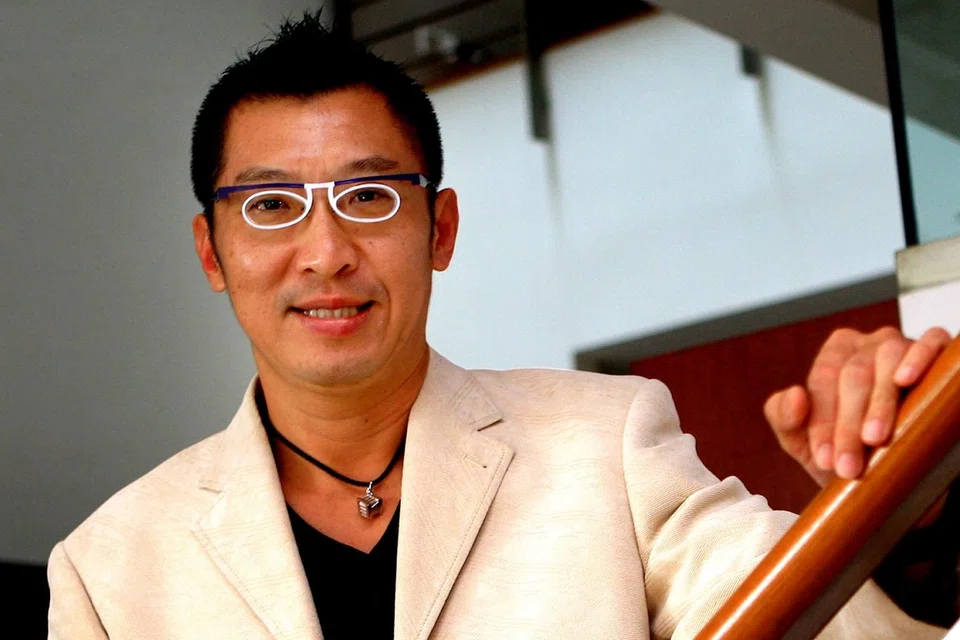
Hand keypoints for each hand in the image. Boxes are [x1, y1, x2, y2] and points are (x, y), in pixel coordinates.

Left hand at [764, 326, 950, 486]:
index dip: (822, 421)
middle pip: (853, 376)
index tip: (825, 459)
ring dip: (880, 403)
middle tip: (849, 466)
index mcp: (835, 354)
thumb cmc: (847, 449)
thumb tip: (794, 394)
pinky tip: (906, 380)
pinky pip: (931, 342)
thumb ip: (784, 419)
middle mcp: (868, 343)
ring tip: (875, 439)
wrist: (897, 473)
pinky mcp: (938, 353)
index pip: (822, 381)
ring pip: (888, 360)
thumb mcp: (806, 441)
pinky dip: (919, 357)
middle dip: (848, 424)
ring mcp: (903, 344)